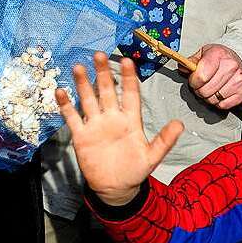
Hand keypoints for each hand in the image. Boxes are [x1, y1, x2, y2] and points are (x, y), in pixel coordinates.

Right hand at [57, 52, 183, 205]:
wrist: (116, 188)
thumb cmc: (135, 169)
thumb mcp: (153, 156)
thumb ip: (165, 140)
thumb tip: (180, 123)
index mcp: (130, 120)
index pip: (129, 94)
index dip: (128, 78)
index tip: (128, 61)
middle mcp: (112, 118)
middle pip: (107, 91)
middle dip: (103, 73)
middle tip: (99, 54)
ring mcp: (96, 125)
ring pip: (88, 100)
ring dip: (83, 84)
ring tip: (78, 67)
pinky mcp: (82, 136)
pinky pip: (72, 118)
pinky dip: (66, 105)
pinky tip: (61, 91)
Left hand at [187, 44, 241, 109]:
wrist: (239, 59)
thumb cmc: (220, 57)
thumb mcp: (203, 53)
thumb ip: (191, 61)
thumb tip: (183, 68)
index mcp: (218, 54)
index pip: (201, 77)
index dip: (194, 82)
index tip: (194, 80)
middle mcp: (231, 66)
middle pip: (206, 90)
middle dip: (200, 90)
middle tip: (202, 85)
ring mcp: (239, 79)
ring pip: (214, 99)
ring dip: (209, 97)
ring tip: (211, 89)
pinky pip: (224, 105)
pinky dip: (219, 102)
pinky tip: (220, 93)